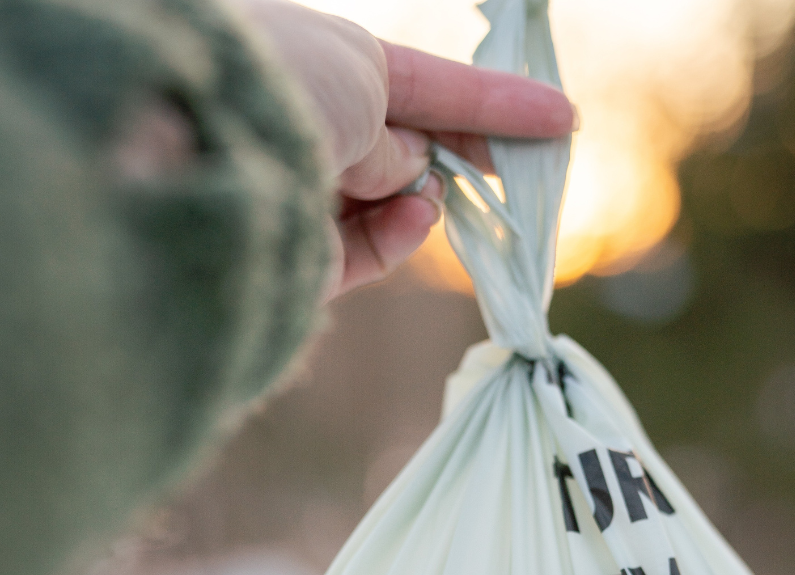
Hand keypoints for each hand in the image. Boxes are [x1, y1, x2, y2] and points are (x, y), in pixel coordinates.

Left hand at [237, 1, 575, 299]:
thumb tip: (409, 172)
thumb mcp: (366, 81)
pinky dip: (399, 236)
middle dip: (465, 158)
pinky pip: (367, 249)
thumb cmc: (287, 83)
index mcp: (319, 62)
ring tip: (437, 194)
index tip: (561, 119)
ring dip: (426, 197)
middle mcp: (309, 126)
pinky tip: (419, 217)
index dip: (495, 104)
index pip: (426, 85)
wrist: (196, 143)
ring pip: (391, 204)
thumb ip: (401, 136)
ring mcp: (302, 193)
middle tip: (522, 172)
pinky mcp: (297, 255)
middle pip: (408, 149)